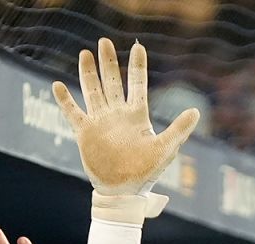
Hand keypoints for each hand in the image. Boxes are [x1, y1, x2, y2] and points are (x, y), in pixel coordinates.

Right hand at [53, 38, 198, 196]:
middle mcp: (117, 114)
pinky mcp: (85, 133)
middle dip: (108, 62)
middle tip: (104, 41)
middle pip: (111, 82)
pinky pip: (73, 113)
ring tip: (84, 53)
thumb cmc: (146, 172)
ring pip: (92, 91)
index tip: (138, 47)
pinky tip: (57, 85)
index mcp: (136, 115)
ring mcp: (100, 122)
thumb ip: (179, 129)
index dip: (137, 66)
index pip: (136, 84)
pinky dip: (65, 100)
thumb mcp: (165, 149)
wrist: (123, 191)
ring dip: (88, 73)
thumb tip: (196, 111)